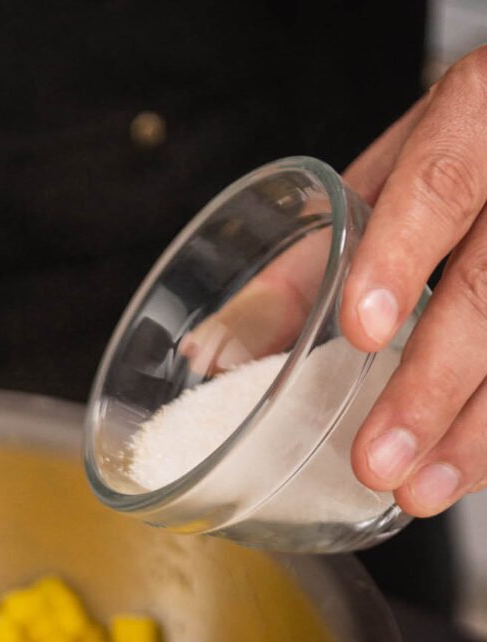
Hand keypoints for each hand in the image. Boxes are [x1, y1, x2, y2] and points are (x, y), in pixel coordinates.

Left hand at [345, 47, 486, 515]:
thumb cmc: (467, 150)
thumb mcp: (393, 174)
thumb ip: (317, 255)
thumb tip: (218, 350)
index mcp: (478, 112)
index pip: (443, 179)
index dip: (402, 256)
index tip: (362, 331)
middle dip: (434, 382)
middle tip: (379, 461)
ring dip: (476, 429)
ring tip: (420, 490)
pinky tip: (466, 470)